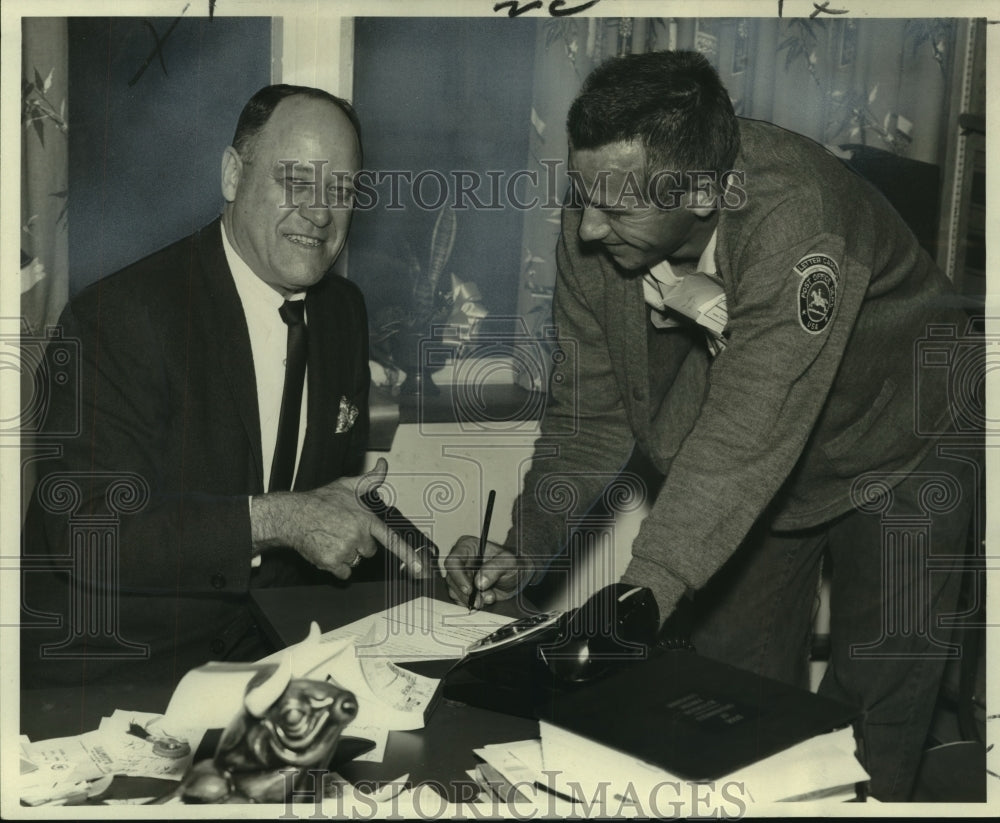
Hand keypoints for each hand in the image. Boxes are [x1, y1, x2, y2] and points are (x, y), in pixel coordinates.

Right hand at [251, 458, 427, 579]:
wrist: (293, 515)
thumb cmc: (321, 501)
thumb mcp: (348, 486)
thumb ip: (370, 479)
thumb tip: (384, 464)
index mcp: (366, 520)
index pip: (392, 540)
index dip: (409, 556)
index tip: (422, 570)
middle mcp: (357, 537)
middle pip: (369, 551)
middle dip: (359, 544)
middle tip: (343, 530)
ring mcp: (344, 551)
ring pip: (355, 561)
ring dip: (346, 554)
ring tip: (332, 537)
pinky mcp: (331, 563)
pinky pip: (343, 573)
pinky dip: (336, 566)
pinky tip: (327, 549)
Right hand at [444, 536, 534, 608]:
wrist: (515, 577)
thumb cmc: (511, 564)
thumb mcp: (508, 562)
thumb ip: (495, 568)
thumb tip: (480, 583)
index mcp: (467, 546)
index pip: (453, 561)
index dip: (458, 577)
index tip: (470, 590)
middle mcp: (461, 560)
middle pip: (452, 579)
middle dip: (467, 593)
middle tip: (481, 601)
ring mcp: (460, 574)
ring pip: (454, 591)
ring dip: (471, 599)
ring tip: (489, 597)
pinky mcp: (462, 588)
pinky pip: (459, 599)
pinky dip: (472, 602)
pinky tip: (485, 599)